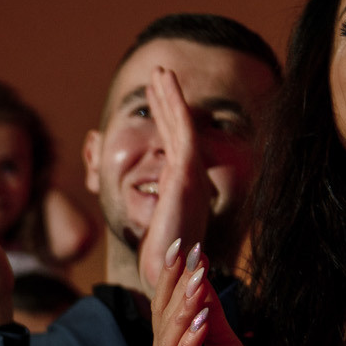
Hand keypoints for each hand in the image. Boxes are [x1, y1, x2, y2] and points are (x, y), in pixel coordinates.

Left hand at [136, 68, 214, 287]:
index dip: (167, 118)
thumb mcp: (158, 229)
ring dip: (169, 95)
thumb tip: (154, 215)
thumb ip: (159, 216)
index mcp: (184, 186)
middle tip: (159, 73)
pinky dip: (174, 105)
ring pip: (180, 124)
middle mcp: (190, 176)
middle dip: (168, 100)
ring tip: (159, 71)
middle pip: (177, 129)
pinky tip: (165, 85)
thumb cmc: (163, 260)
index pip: (174, 144)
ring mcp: (190, 173)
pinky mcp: (186, 173)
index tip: (159, 96)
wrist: (169, 273)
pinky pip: (181, 131)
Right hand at [149, 239, 267, 345]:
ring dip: (183, 309)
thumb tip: (201, 274)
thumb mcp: (227, 345)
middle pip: (162, 319)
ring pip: (168, 341)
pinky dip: (190, 343)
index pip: (166, 309)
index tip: (184, 247)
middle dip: (174, 284)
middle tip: (186, 253)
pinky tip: (203, 320)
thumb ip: (213, 315)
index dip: (172, 278)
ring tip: (197, 282)